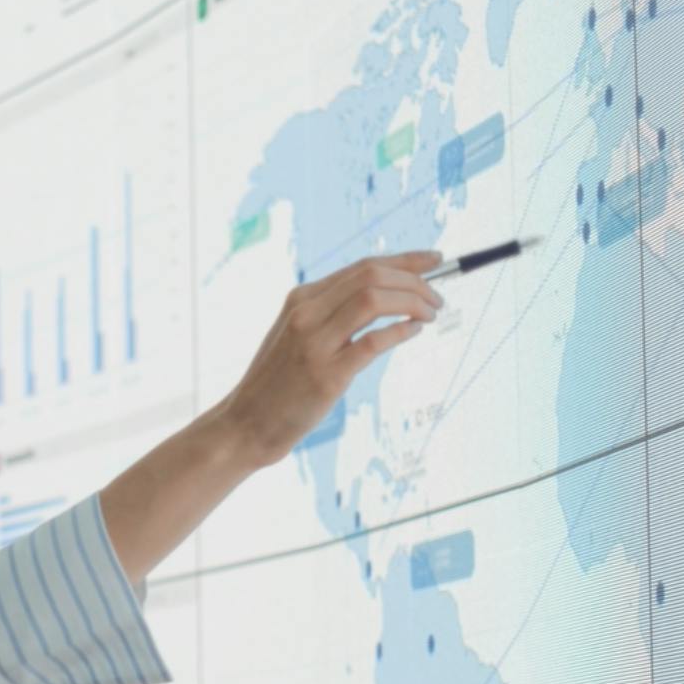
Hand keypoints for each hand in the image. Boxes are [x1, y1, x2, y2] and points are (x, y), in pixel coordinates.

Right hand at [219, 250, 441, 468]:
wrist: (246, 423)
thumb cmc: (278, 382)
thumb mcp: (296, 334)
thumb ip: (330, 314)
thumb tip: (381, 297)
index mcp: (301, 299)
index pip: (362, 266)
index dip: (405, 260)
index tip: (435, 260)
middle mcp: (306, 313)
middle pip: (372, 276)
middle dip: (415, 281)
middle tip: (438, 297)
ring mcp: (314, 343)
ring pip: (374, 300)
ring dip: (412, 302)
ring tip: (431, 314)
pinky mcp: (326, 375)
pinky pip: (372, 342)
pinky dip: (400, 331)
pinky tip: (415, 331)